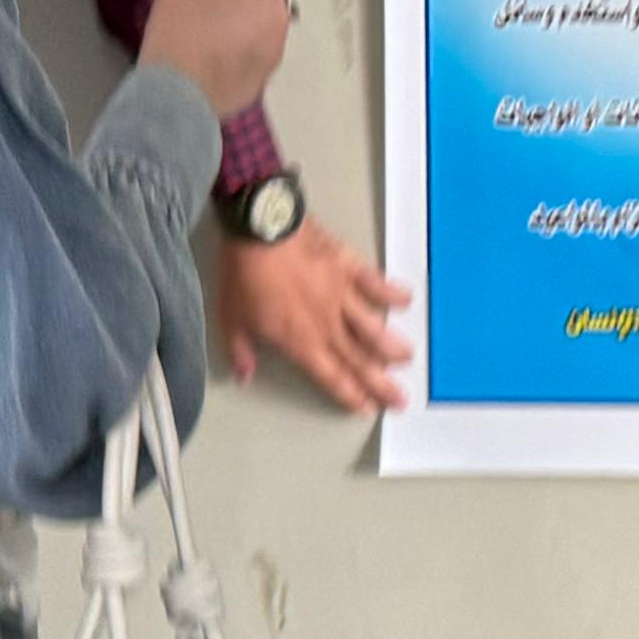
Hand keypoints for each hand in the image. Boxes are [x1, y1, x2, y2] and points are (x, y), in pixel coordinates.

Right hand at [140, 0, 291, 116]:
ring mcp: (276, 49)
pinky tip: (213, 51)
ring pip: (266, 12)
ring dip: (244, 6)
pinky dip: (243, 36)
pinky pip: (260, 42)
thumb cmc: (176, 40)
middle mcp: (278, 17)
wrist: (175, 106)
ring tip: (209, 20)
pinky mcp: (266, 75)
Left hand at [214, 216, 415, 413]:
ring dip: (392, 346)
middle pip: (360, 361)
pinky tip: (407, 299)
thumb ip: (241, 351)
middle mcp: (327, 325)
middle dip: (381, 383)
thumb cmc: (243, 275)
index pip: (331, 376)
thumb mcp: (231, 318)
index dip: (350, 395)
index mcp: (300, 342)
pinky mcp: (349, 268)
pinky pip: (375, 284)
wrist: (259, 229)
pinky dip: (392, 292)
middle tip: (402, 398)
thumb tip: (245, 377)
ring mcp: (342, 296)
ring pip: (374, 329)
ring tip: (407, 357)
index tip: (367, 409)